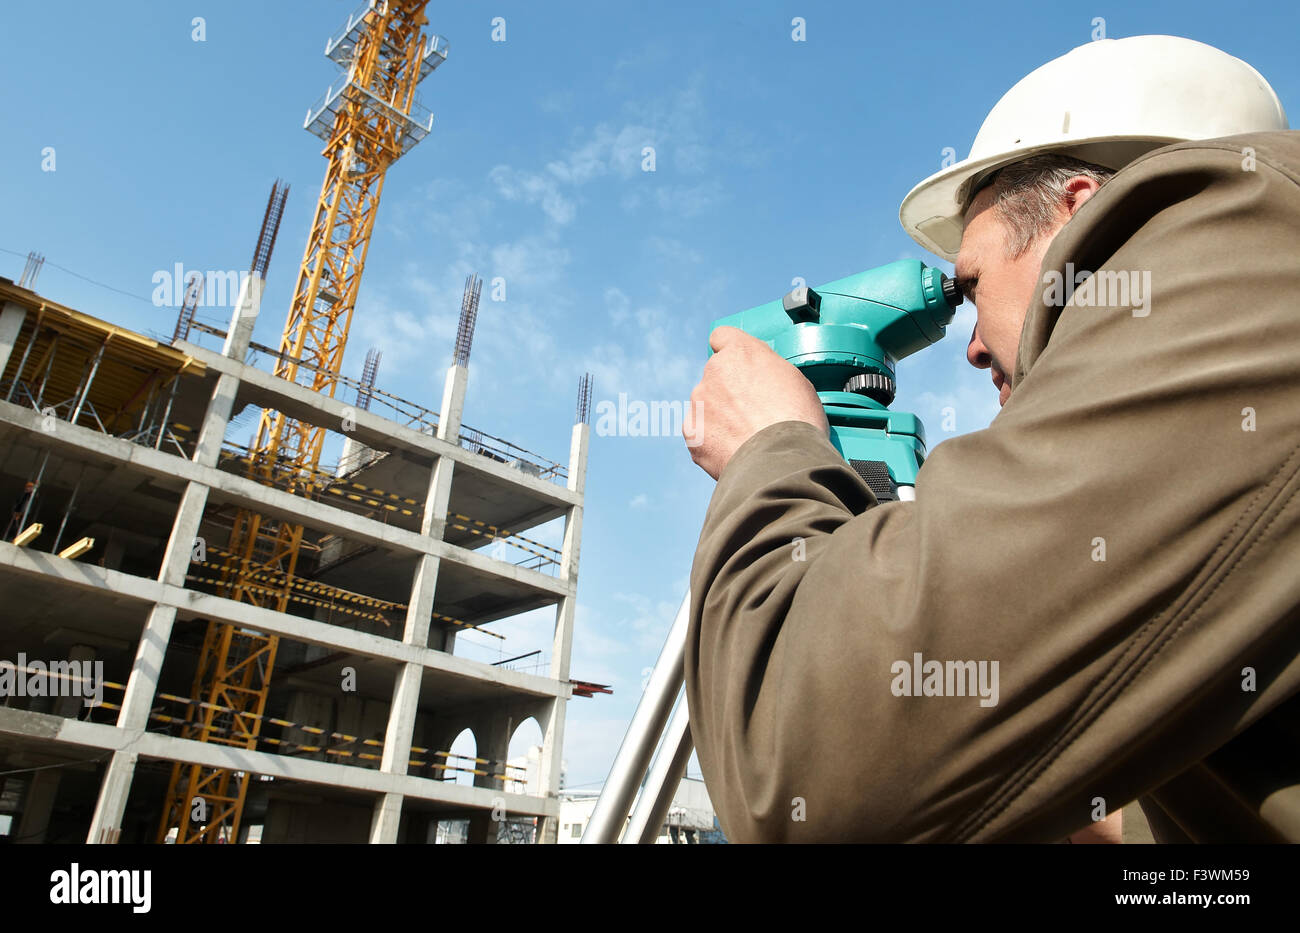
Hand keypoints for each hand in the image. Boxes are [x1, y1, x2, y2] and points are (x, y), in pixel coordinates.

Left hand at [685, 326, 828, 478]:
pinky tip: (734, 451)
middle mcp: (714, 370)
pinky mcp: (691, 431)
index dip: (730, 352)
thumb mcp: (795, 380)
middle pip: (715, 376)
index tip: (738, 366)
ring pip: (706, 405)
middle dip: (729, 391)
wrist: (780, 459)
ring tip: (746, 437)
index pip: (722, 337)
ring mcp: (699, 401)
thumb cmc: (796, 419)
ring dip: (720, 417)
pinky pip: (699, 432)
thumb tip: (762, 379)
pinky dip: (712, 442)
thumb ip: (768, 371)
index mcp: (741, 352)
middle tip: (752, 413)